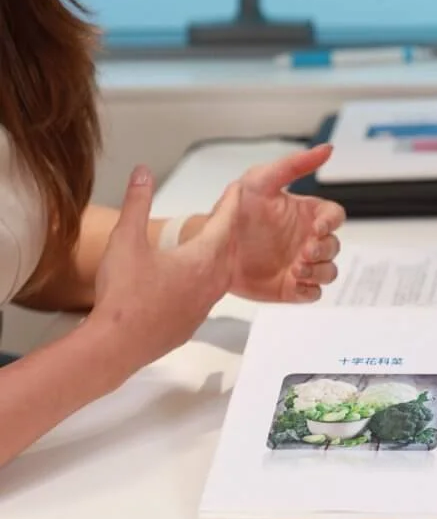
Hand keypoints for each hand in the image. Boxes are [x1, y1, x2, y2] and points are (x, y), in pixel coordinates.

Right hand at [92, 165, 238, 365]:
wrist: (118, 344)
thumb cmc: (123, 294)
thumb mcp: (126, 239)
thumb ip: (137, 203)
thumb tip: (143, 173)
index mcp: (201, 259)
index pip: (224, 223)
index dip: (230, 203)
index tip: (236, 189)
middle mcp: (211, 283)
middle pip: (229, 247)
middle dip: (228, 226)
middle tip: (226, 211)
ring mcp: (205, 306)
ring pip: (223, 272)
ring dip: (222, 253)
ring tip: (216, 241)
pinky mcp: (193, 322)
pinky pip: (210, 294)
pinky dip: (210, 278)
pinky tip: (198, 278)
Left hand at [223, 144, 345, 302]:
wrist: (211, 249)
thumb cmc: (234, 211)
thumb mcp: (260, 180)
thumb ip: (295, 165)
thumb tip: (327, 149)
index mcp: (306, 215)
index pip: (335, 217)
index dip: (331, 223)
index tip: (317, 228)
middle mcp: (307, 240)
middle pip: (334, 246)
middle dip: (323, 250)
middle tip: (303, 252)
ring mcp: (301, 264)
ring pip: (329, 272)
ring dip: (318, 271)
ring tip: (295, 269)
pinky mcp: (291, 287)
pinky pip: (313, 293)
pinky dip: (309, 290)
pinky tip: (294, 282)